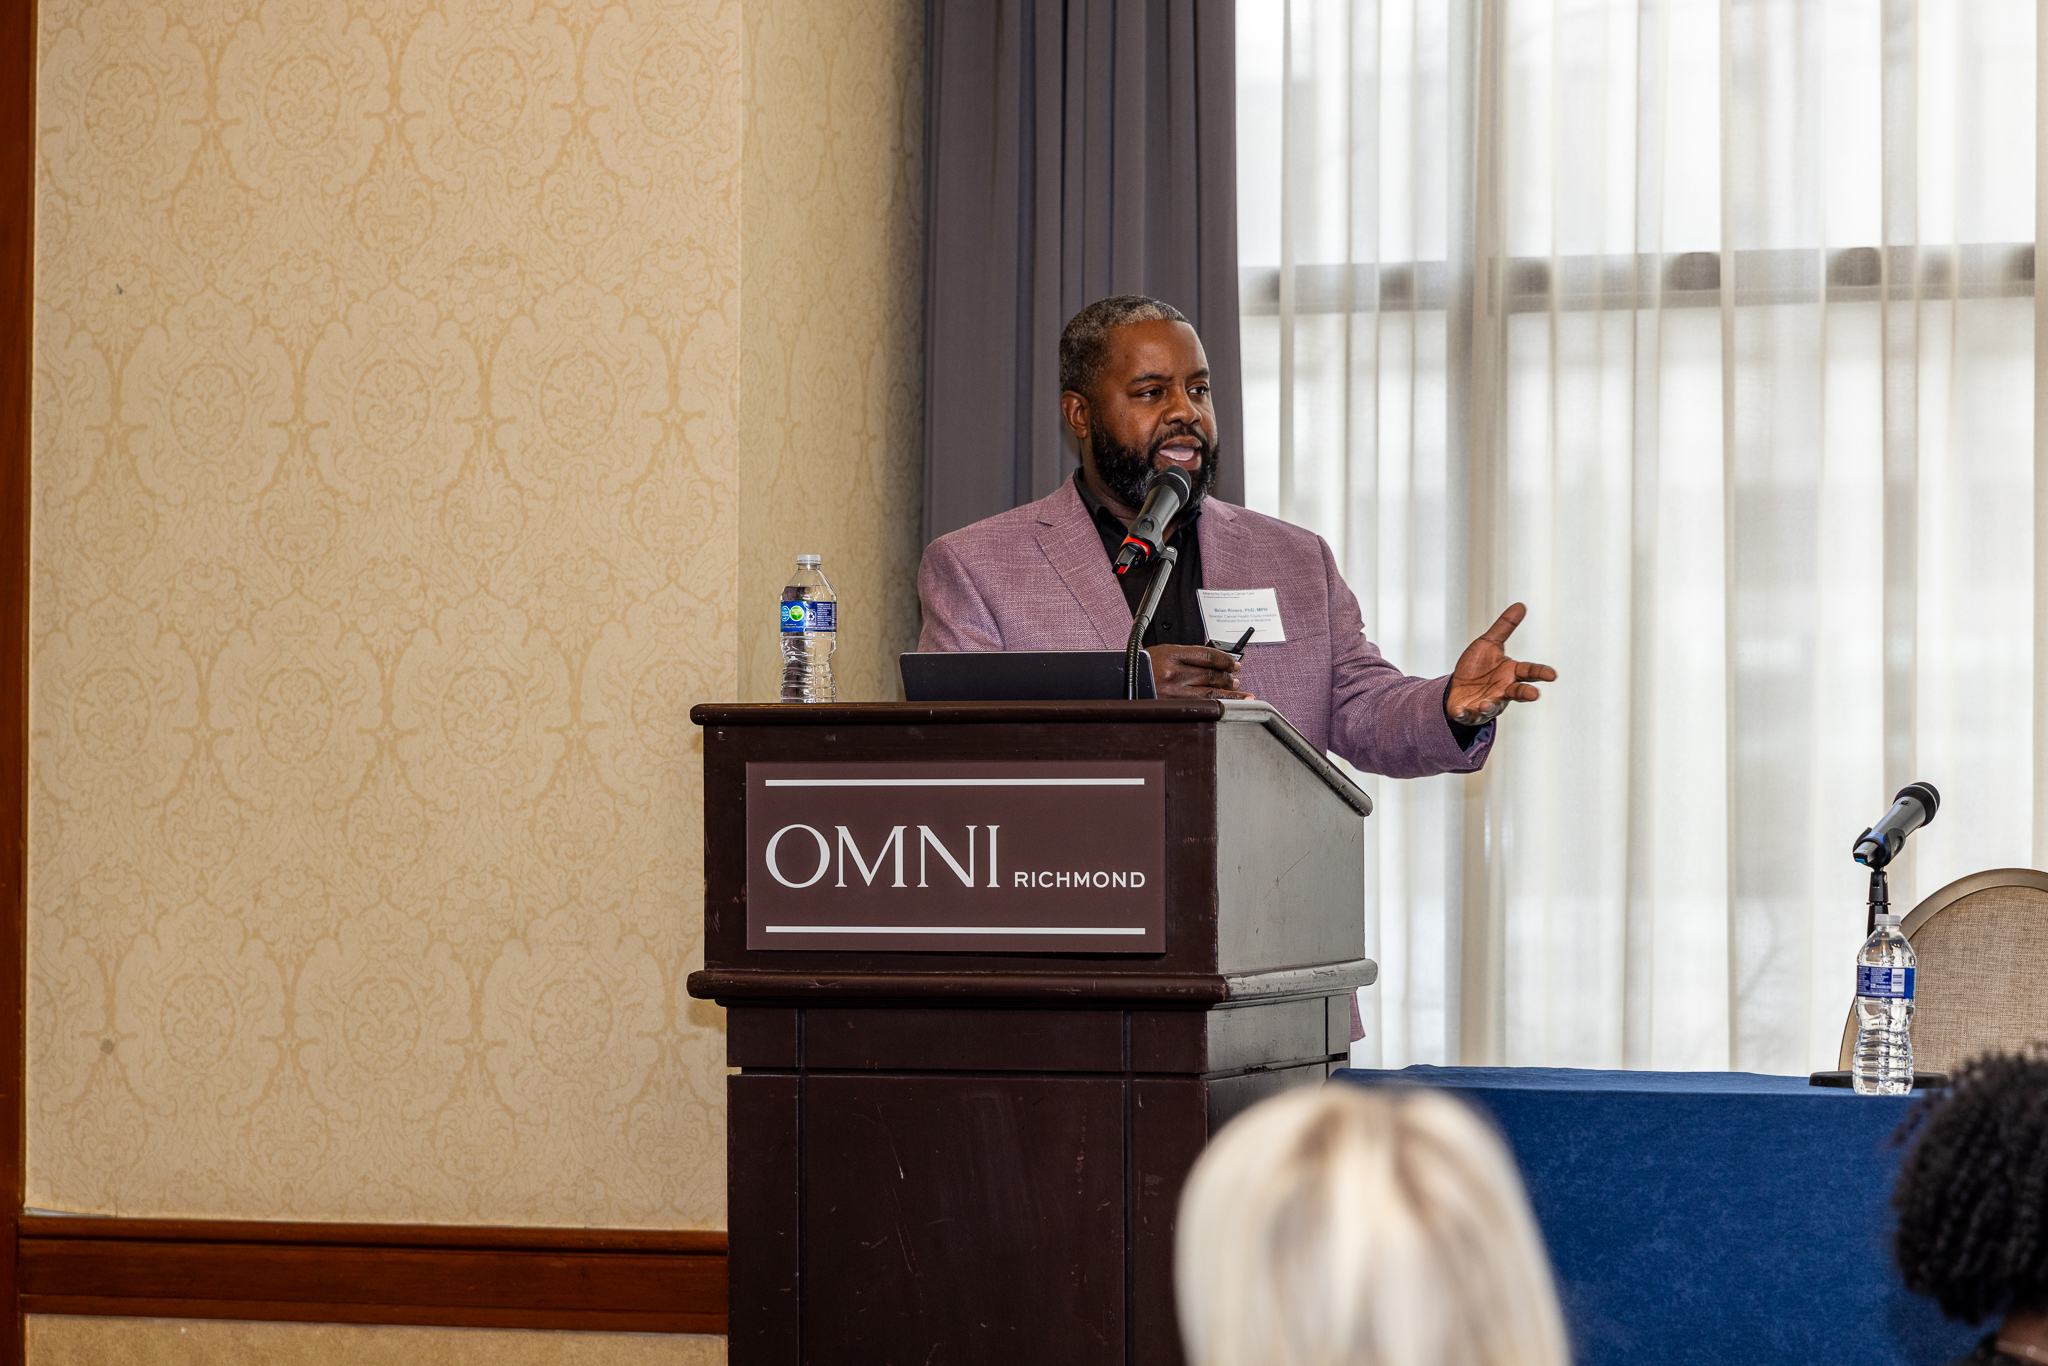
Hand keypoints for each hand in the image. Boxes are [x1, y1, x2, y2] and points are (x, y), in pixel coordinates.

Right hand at [1145, 644, 1253, 699]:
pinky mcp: (1171, 706)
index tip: (1233, 664)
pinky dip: (1216, 705)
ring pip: (1209, 693)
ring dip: (1228, 693)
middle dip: (1227, 677)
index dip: (1225, 660)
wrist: (1120, 680)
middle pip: (1210, 675)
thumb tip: (1213, 663)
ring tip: (1237, 692)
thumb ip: (1186, 657)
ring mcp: (1172, 692)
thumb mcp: (1162, 652)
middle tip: (1235, 679)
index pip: (1207, 656)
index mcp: (1171, 654)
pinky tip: (1226, 705)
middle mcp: (1173, 673)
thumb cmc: (1142, 667)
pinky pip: (1200, 706)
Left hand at [1445, 603, 1555, 725]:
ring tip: (1486, 703)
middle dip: (1526, 693)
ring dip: (1491, 705)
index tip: (1553, 675)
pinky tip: (1459, 711)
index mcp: (1511, 673)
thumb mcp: (1489, 643)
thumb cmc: (1478, 666)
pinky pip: (1468, 715)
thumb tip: (1521, 605)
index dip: (1541, 672)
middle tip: (1534, 695)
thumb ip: (1504, 627)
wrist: (1458, 687)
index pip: (1529, 671)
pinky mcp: (1470, 712)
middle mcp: (1503, 690)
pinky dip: (1464, 714)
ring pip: (1493, 706)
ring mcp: (1488, 703)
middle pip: (1518, 692)